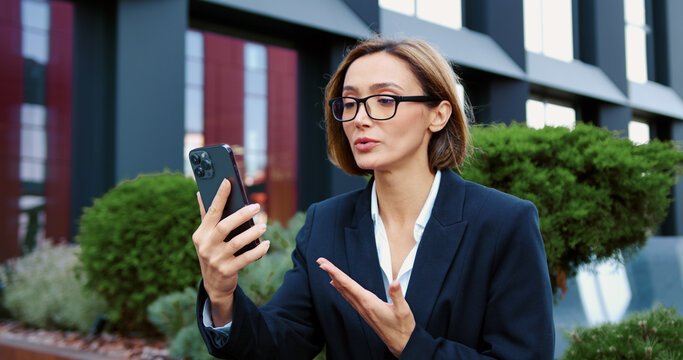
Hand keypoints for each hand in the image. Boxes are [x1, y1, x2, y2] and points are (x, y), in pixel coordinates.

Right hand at [192, 179, 270, 325]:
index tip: (227, 181)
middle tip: (257, 206)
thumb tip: (201, 192)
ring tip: (264, 225)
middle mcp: (206, 246)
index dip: (219, 196)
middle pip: (225, 226)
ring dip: (252, 233)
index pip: (211, 212)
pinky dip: (258, 251)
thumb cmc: (213, 253)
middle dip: (241, 215)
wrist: (214, 285)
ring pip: (237, 243)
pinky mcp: (227, 271)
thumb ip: (206, 216)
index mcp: (200, 234)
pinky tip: (266, 244)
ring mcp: (216, 260)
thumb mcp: (206, 236)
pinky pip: (246, 259)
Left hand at [317, 257, 414, 356]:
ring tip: (326, 269)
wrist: (400, 343)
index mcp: (369, 302)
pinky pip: (348, 297)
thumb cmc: (402, 327)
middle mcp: (362, 305)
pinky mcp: (364, 311)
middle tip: (320, 261)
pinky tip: (336, 285)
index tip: (324, 265)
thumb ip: (397, 296)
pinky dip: (340, 288)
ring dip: (334, 279)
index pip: (348, 285)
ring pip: (344, 291)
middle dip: (331, 272)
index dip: (336, 273)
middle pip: (343, 286)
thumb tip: (394, 282)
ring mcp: (362, 309)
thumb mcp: (403, 310)